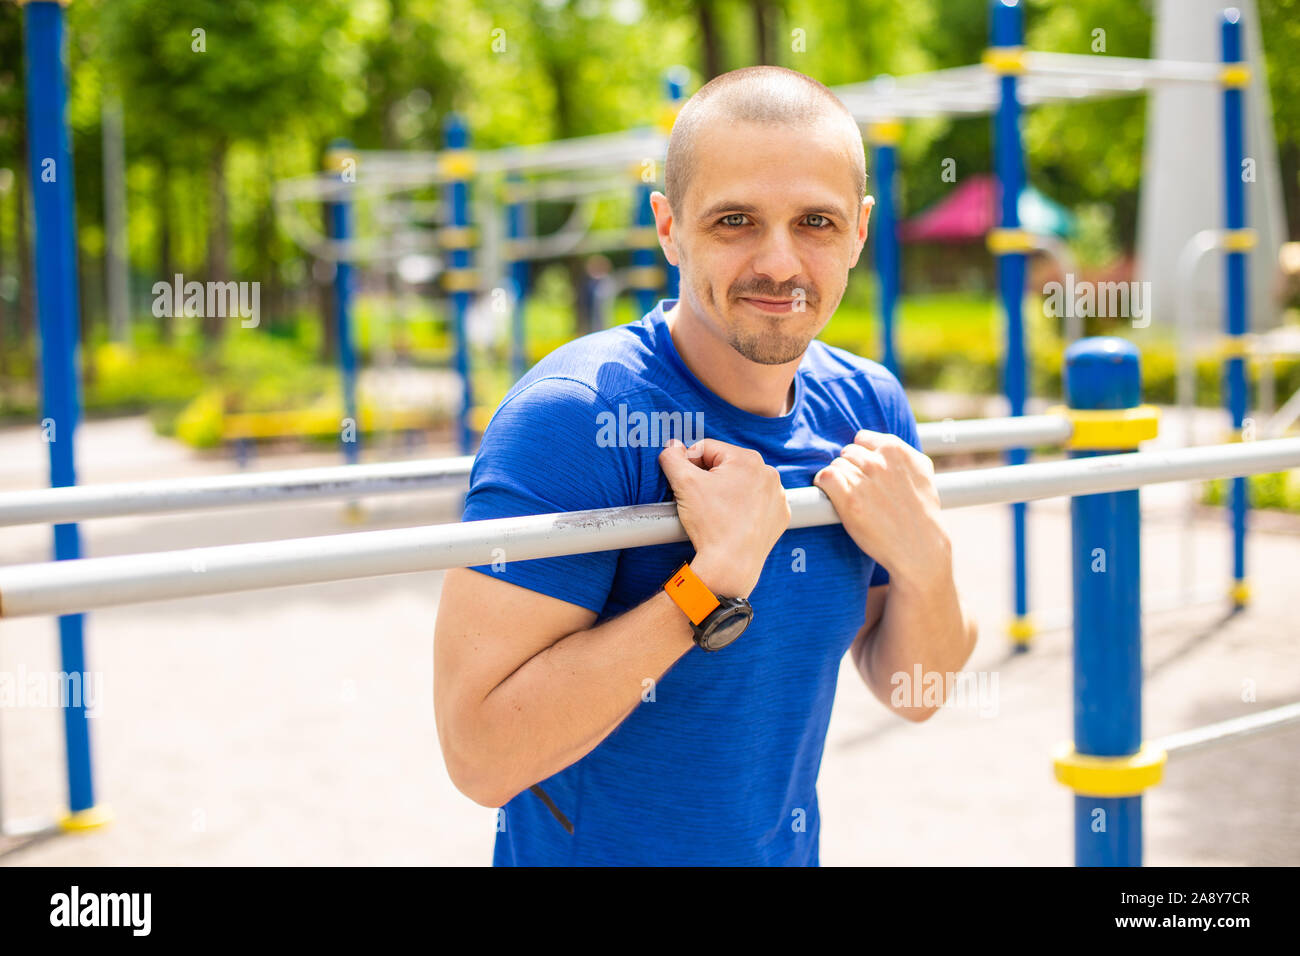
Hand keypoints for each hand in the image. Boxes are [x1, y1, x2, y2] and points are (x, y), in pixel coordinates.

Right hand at [658, 438, 789, 596]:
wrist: (730, 564)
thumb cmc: (710, 523)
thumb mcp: (683, 483)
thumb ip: (673, 458)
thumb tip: (672, 446)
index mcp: (747, 458)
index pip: (707, 449)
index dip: (689, 463)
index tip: (684, 483)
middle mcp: (769, 473)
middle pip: (727, 466)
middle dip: (710, 478)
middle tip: (699, 499)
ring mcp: (778, 496)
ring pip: (743, 484)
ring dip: (728, 491)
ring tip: (716, 511)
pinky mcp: (780, 516)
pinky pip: (758, 503)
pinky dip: (745, 508)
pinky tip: (733, 519)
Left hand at [812, 429, 948, 583]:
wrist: (919, 547)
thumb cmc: (921, 511)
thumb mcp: (923, 472)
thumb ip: (903, 453)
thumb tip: (880, 441)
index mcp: (896, 450)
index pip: (862, 439)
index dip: (862, 456)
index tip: (867, 472)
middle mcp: (879, 462)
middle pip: (847, 453)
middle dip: (851, 468)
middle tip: (861, 489)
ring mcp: (863, 479)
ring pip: (836, 465)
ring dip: (839, 480)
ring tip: (852, 497)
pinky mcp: (849, 498)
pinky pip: (825, 477)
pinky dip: (824, 485)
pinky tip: (832, 495)